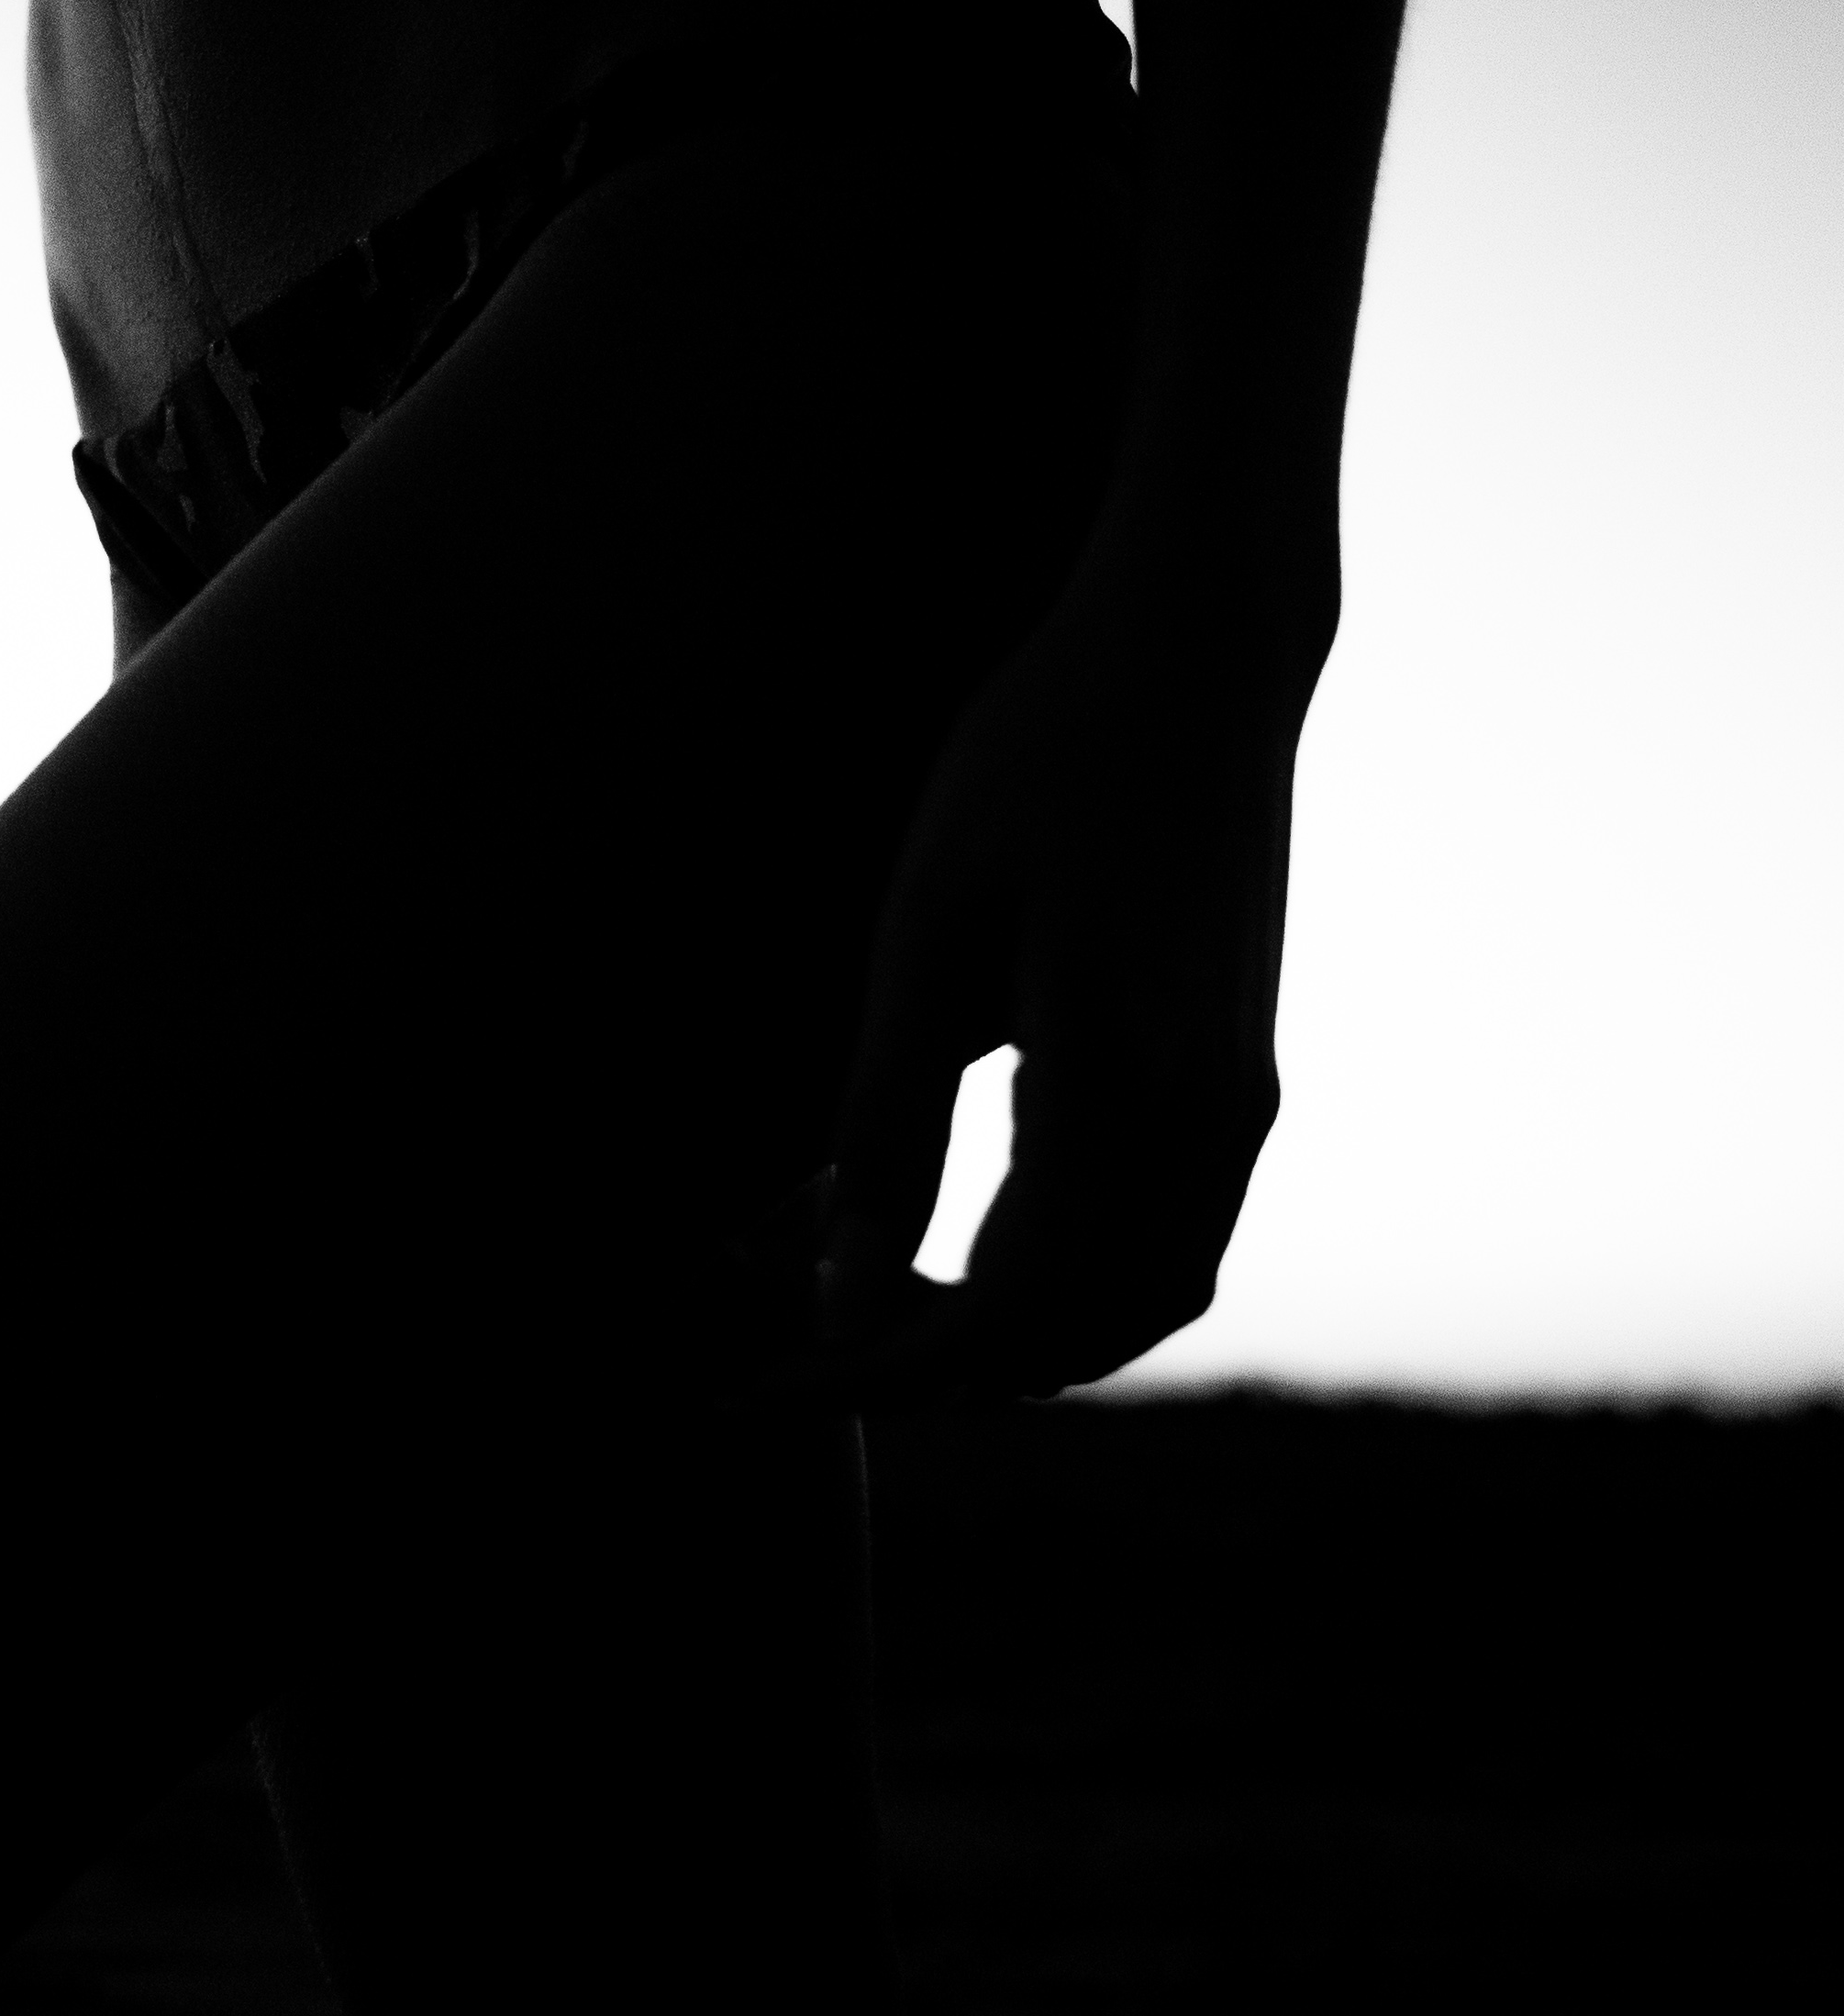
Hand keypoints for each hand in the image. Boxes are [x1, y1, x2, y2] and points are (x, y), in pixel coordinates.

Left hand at [802, 502, 1328, 1407]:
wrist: (1201, 650)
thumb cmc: (1042, 757)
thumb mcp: (930, 918)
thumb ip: (889, 1113)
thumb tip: (842, 1297)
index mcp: (1121, 1087)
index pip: (998, 1311)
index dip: (881, 1364)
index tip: (773, 1369)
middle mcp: (1205, 1125)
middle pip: (1072, 1338)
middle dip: (935, 1366)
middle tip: (801, 1338)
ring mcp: (1240, 1105)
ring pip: (1136, 1309)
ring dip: (1017, 1339)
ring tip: (880, 1299)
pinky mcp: (1246, 1077)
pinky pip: (1173, 1246)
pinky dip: (1082, 1288)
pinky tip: (981, 1240)